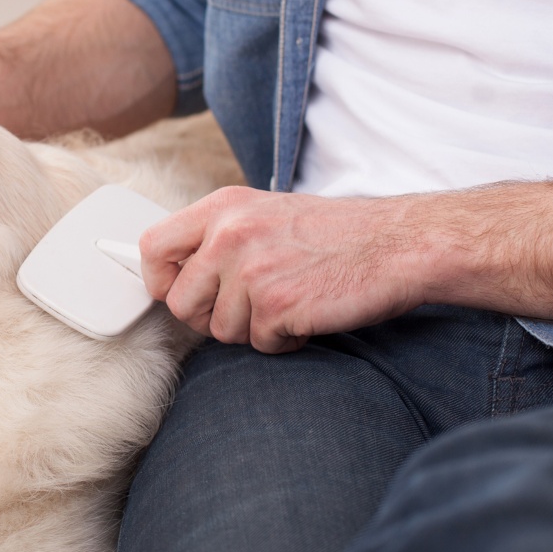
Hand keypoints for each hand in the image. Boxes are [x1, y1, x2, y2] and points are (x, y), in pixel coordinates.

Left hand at [138, 187, 433, 352]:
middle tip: (249, 308)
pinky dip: (284, 340)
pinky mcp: (276, 305)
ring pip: (219, 330)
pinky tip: (308, 313)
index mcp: (222, 207)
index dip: (159, 280)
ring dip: (253, 329)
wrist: (399, 243)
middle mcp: (229, 235)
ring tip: (289, 302)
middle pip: (180, 302)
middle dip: (209, 317)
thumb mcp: (264, 214)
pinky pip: (259, 344)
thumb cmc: (335, 233)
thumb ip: (219, 236)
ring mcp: (251, 271)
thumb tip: (176, 273)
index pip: (153, 247)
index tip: (178, 292)